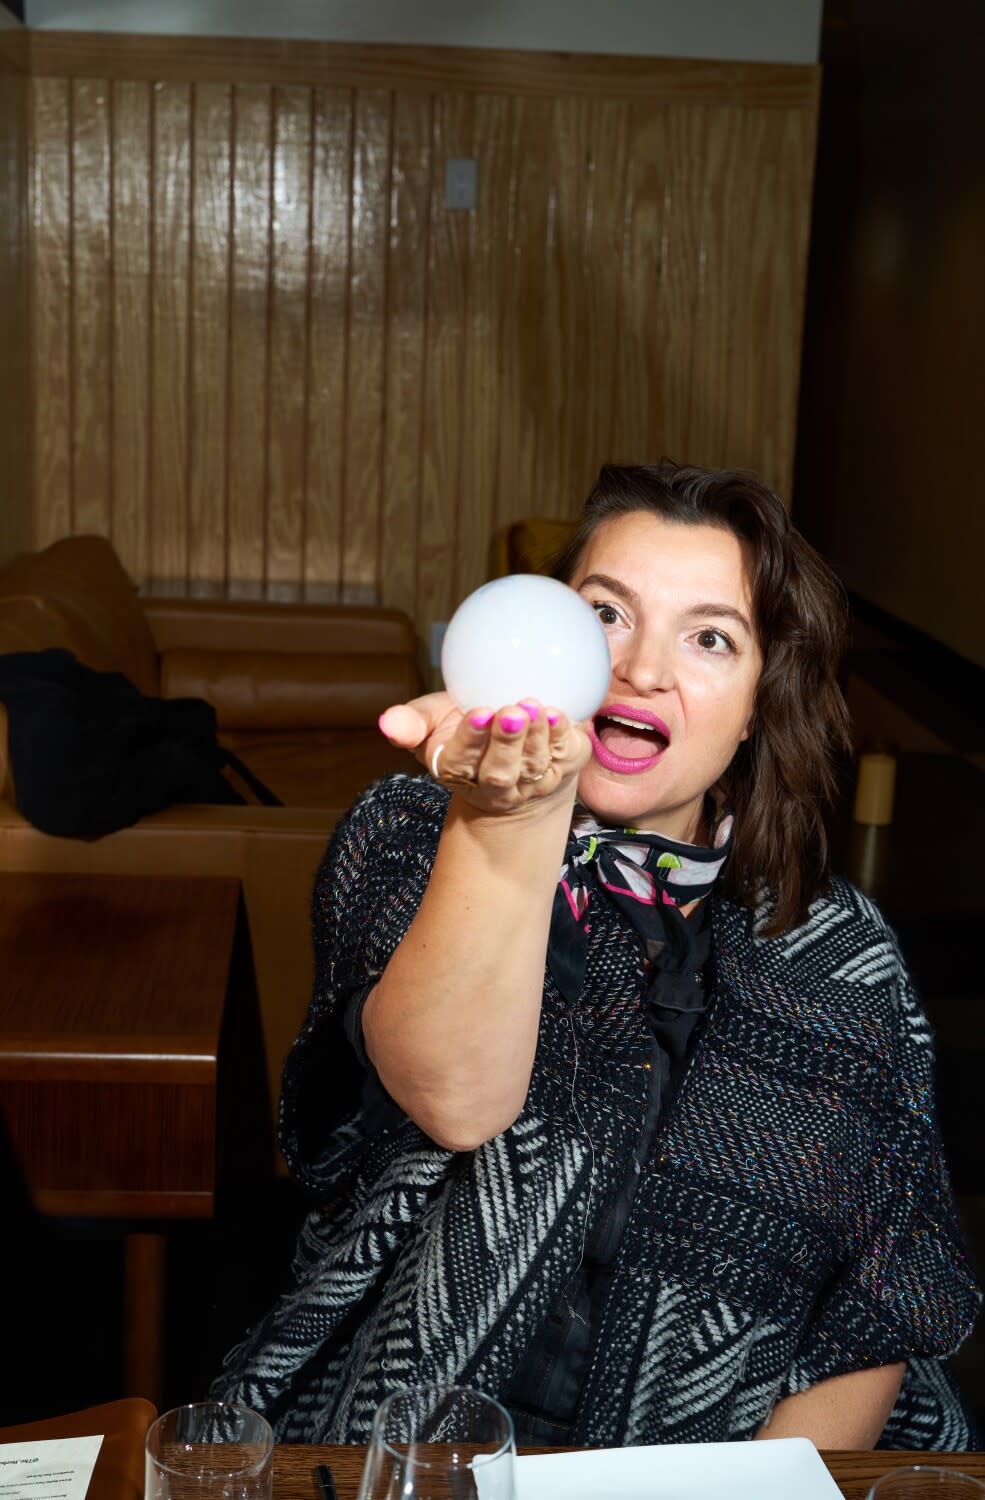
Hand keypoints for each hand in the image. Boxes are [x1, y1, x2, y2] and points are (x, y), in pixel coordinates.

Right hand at [379, 692, 590, 815]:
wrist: (518, 754)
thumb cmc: (471, 731)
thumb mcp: (435, 722)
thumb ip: (412, 722)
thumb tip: (387, 723)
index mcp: (459, 772)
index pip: (461, 762)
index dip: (471, 739)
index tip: (480, 712)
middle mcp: (496, 785)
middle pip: (500, 771)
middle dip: (505, 743)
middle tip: (510, 711)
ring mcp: (533, 782)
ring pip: (533, 765)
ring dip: (536, 737)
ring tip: (533, 706)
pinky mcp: (564, 768)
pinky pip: (564, 756)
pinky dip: (563, 736)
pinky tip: (557, 714)